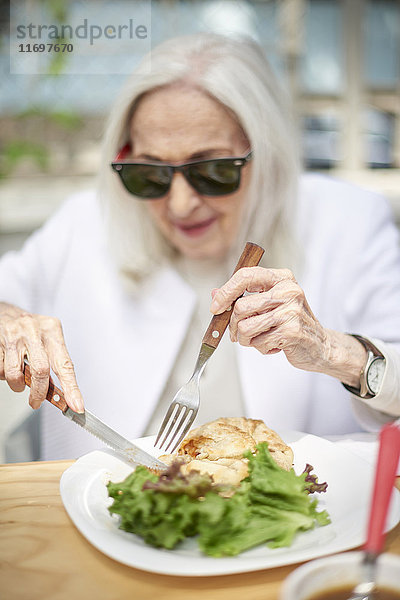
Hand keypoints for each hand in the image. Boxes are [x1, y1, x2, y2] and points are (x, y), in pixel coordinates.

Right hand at [0, 303, 83, 411]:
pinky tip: (8, 366)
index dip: (72, 388)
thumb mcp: (48, 339)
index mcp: (52, 330)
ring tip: (19, 381)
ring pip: (15, 374)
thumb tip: (57, 392)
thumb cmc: (32, 330)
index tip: (76, 406)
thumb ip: (53, 362)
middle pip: (41, 371)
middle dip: (39, 392)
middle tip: (36, 402)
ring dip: (17, 385)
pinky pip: (0, 370)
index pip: (65, 364)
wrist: (6, 312)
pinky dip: (4, 376)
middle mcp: (34, 331)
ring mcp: (14, 336)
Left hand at [210, 267, 365, 383]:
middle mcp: (288, 290)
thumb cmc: (290, 323)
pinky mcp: (293, 331)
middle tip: (240, 333)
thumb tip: (215, 294)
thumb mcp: (268, 305)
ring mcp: (291, 310)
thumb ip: (243, 297)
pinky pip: (259, 342)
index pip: (245, 276)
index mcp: (281, 278)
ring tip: (259, 339)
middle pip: (240, 307)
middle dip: (234, 325)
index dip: (225, 292)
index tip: (215, 307)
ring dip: (246, 340)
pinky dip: (261, 348)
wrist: (320, 345)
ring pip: (246, 327)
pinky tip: (274, 344)